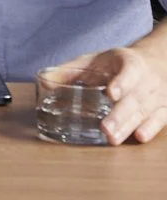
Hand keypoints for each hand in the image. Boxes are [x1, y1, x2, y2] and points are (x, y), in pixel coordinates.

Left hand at [47, 45, 166, 143]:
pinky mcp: (164, 109)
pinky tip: (139, 137)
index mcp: (131, 64)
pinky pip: (159, 120)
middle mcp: (147, 81)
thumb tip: (46, 82)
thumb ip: (71, 70)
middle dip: (119, 115)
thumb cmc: (118, 64)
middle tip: (105, 129)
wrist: (157, 62)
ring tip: (112, 139)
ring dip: (129, 126)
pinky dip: (150, 129)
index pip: (128, 72)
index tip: (110, 93)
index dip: (121, 83)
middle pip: (134, 99)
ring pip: (144, 112)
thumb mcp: (96, 60)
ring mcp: (157, 97)